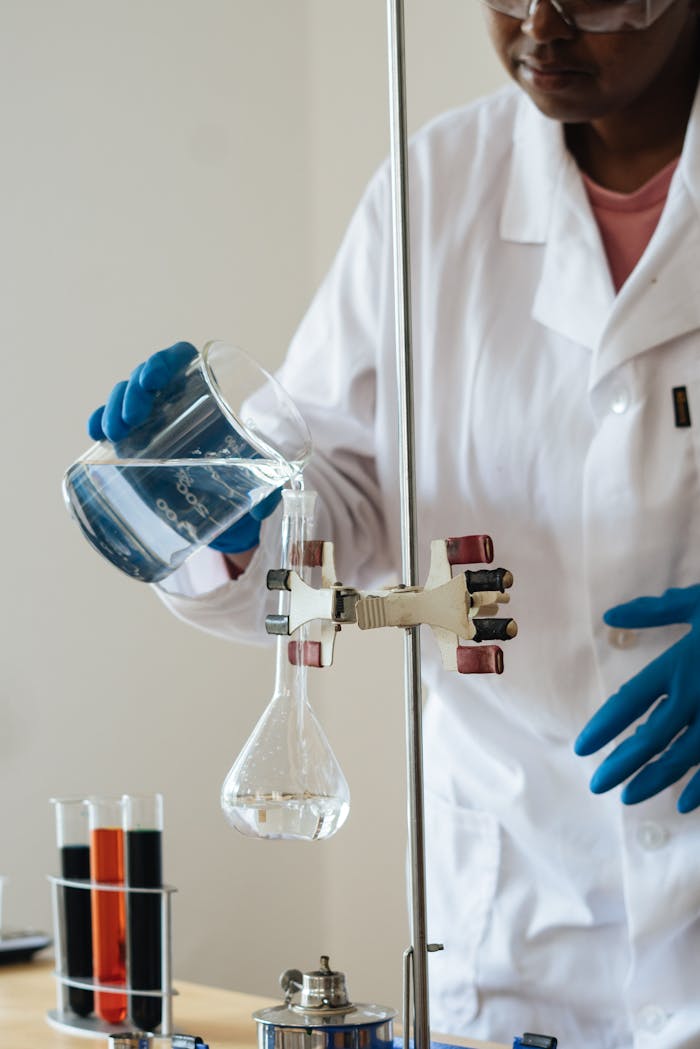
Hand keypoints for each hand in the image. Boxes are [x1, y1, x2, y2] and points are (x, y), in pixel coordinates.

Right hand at [87, 341, 280, 555]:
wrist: (231, 509)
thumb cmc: (249, 480)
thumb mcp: (262, 481)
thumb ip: (268, 490)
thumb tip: (263, 505)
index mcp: (208, 394)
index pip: (181, 359)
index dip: (163, 362)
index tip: (152, 380)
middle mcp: (178, 401)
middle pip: (147, 377)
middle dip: (132, 392)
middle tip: (131, 418)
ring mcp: (155, 420)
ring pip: (125, 398)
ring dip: (114, 408)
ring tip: (112, 433)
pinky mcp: (138, 443)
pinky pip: (112, 424)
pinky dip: (100, 423)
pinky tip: (95, 433)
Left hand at [574, 585, 699, 813]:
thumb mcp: (697, 602)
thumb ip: (653, 613)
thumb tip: (610, 617)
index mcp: (679, 664)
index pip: (630, 702)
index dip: (603, 727)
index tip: (582, 748)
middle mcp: (697, 695)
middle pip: (651, 738)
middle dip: (621, 764)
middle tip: (596, 786)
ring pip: (683, 758)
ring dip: (655, 780)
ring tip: (629, 798)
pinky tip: (684, 805)